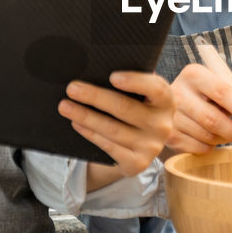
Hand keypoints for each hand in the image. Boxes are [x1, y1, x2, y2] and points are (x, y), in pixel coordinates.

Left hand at [58, 71, 173, 175]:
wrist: (143, 144)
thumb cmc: (138, 109)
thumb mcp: (142, 96)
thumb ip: (132, 83)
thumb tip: (98, 69)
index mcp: (167, 101)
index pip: (156, 89)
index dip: (135, 82)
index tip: (112, 76)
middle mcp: (163, 125)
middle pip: (124, 108)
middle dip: (95, 97)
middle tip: (72, 88)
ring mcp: (151, 147)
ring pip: (112, 129)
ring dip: (85, 116)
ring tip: (65, 106)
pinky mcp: (137, 163)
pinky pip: (108, 146)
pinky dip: (90, 133)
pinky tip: (76, 123)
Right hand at [167, 63, 231, 154]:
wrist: (172, 109)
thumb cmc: (206, 97)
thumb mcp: (226, 90)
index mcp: (195, 74)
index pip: (222, 91)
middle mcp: (177, 92)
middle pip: (213, 118)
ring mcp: (170, 115)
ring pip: (207, 135)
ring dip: (224, 139)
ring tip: (227, 133)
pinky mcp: (168, 135)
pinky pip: (198, 147)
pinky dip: (211, 147)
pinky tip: (210, 138)